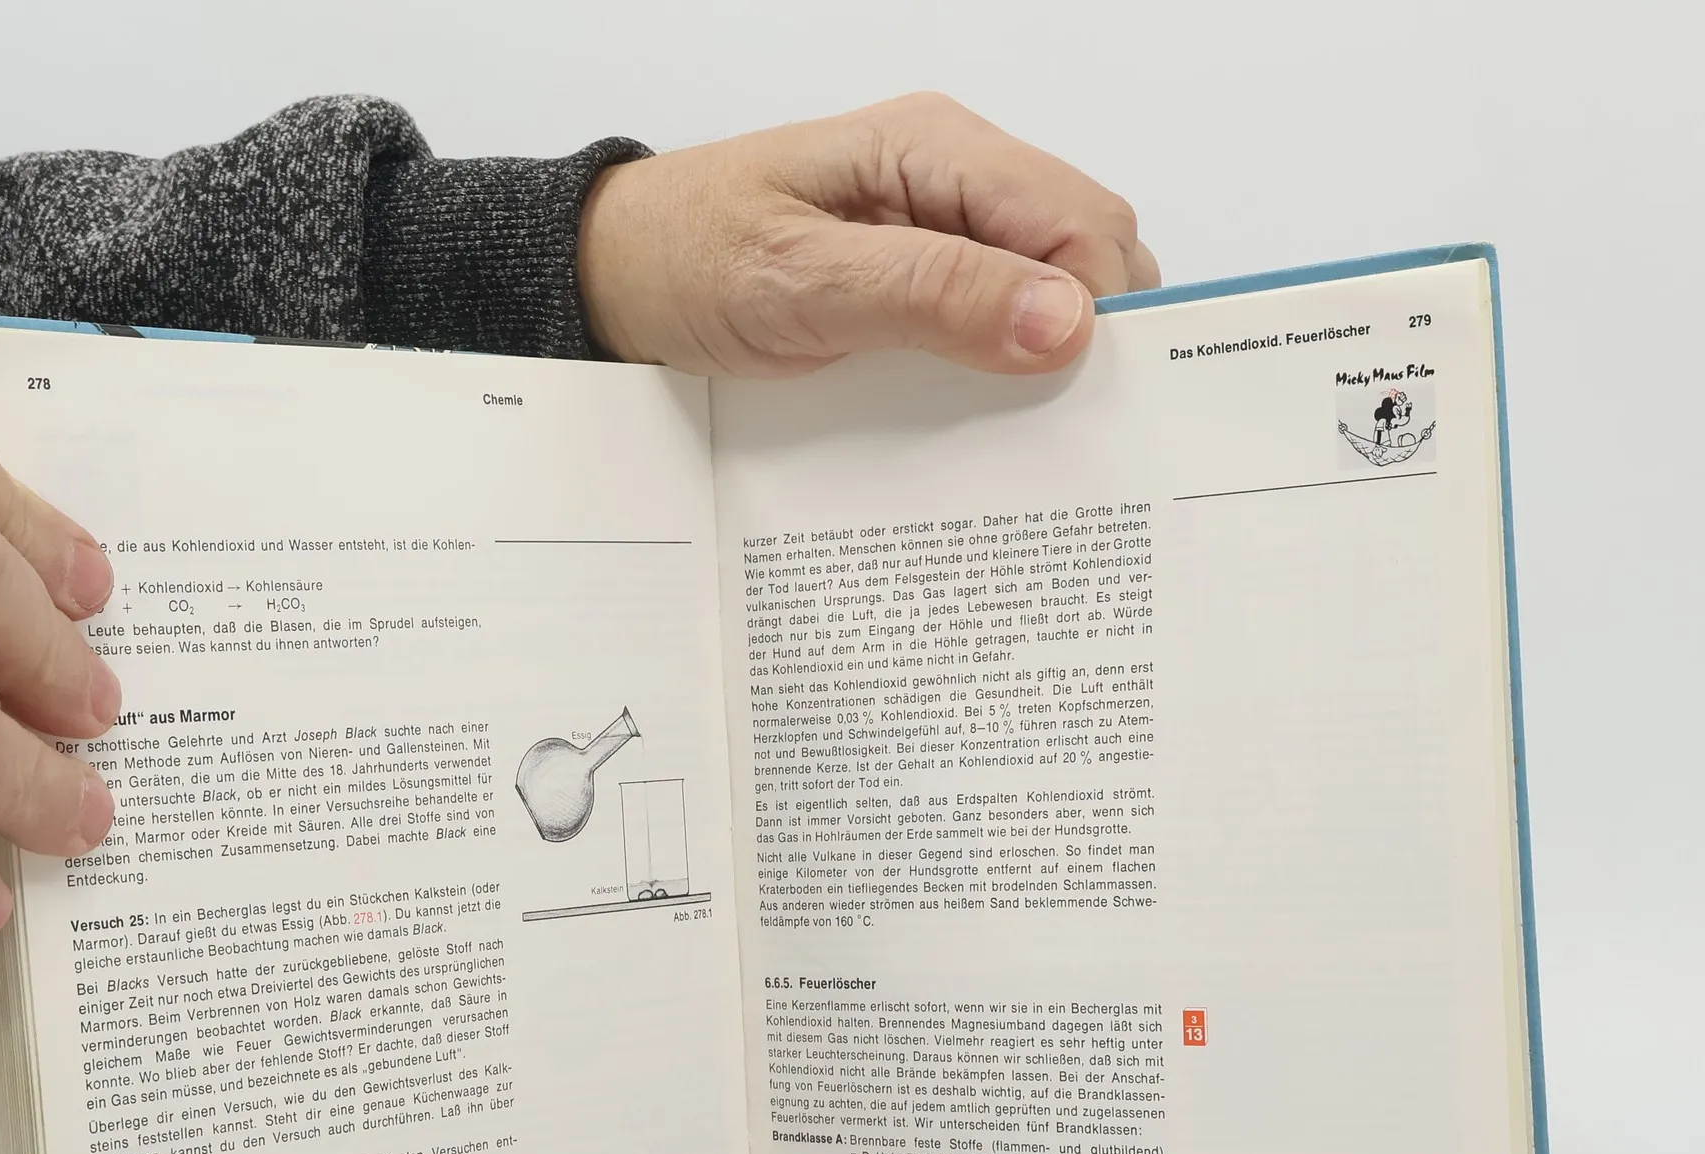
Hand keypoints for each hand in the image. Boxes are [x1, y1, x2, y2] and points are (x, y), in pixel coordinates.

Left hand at [579, 92, 1158, 377]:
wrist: (618, 276)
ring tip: (1024, 433)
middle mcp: (956, 182)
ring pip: (1052, 294)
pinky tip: (982, 421)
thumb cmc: (691, 260)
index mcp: (939, 150)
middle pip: (1086, 253)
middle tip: (1061, 428)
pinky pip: (996, 326)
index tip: (1084, 395)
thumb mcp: (805, 283)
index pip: (1082, 218)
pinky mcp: (920, 286)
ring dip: (1049, 364)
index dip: (1104, 309)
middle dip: (1092, 339)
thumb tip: (1064, 321)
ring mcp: (941, 234)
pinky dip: (1005, 375)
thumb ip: (933, 296)